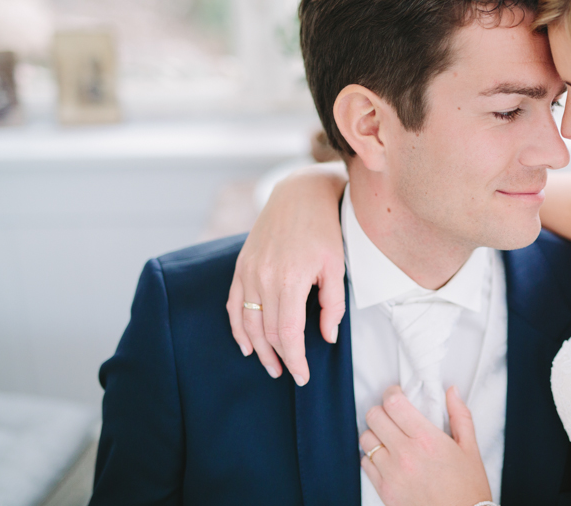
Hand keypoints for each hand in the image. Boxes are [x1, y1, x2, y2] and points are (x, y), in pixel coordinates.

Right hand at [225, 164, 347, 383]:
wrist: (300, 193)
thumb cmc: (325, 229)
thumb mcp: (337, 266)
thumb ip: (333, 305)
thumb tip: (327, 337)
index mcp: (290, 280)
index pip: (288, 334)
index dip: (295, 360)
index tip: (302, 376)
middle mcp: (264, 277)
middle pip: (268, 332)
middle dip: (279, 358)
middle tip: (290, 374)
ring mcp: (248, 271)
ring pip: (248, 322)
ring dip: (258, 349)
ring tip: (270, 366)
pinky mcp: (241, 265)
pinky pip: (233, 304)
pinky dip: (237, 328)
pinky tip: (246, 344)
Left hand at [360, 386, 491, 505]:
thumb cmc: (468, 490)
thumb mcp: (470, 448)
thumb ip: (460, 415)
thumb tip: (452, 392)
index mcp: (426, 439)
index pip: (394, 403)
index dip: (392, 393)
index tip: (397, 394)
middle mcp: (405, 454)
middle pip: (374, 417)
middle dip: (381, 410)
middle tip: (391, 414)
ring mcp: (391, 473)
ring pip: (366, 439)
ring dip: (375, 433)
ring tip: (388, 436)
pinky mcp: (384, 491)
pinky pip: (365, 464)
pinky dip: (372, 456)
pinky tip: (386, 457)